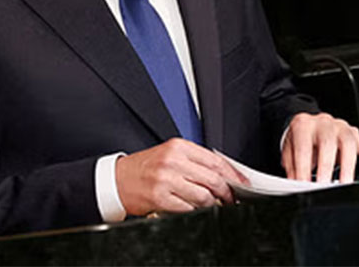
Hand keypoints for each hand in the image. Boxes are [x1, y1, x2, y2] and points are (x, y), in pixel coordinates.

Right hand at [115, 138, 247, 215]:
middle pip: (213, 179)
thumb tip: (223, 174)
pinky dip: (196, 211)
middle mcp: (173, 161)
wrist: (117, 180)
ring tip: (214, 205)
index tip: (242, 183)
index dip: (232, 174)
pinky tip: (196, 209)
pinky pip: (188, 208)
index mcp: (179, 147)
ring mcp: (166, 179)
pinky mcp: (160, 197)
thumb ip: (194, 161)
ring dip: (213, 204)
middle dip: (226, 192)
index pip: (215, 160)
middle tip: (231, 199)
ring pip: (203, 196)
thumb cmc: (145, 168)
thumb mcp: (170, 155)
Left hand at [281, 112, 358, 182]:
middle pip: (327, 141)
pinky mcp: (355, 134)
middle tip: (324, 185)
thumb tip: (296, 186)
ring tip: (344, 183)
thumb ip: (293, 168)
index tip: (304, 184)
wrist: (309, 127)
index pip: (303, 147)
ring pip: (349, 142)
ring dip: (347, 165)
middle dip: (326, 166)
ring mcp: (341, 127)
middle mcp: (323, 123)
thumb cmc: (300, 141)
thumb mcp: (289, 152)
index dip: (303, 167)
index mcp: (303, 125)